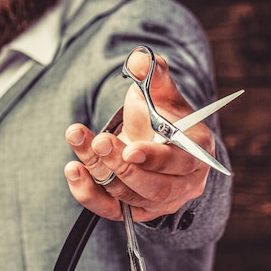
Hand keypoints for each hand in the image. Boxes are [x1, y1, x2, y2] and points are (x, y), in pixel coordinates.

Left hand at [64, 49, 214, 221]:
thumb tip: (139, 59)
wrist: (152, 139)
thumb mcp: (160, 91)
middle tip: (98, 141)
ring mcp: (159, 203)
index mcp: (197, 152)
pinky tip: (73, 169)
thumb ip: (153, 73)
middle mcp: (183, 184)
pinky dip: (87, 193)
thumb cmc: (161, 115)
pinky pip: (110, 210)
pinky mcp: (134, 211)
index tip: (130, 149)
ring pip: (129, 197)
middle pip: (153, 186)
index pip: (181, 162)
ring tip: (79, 140)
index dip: (155, 158)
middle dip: (121, 165)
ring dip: (100, 170)